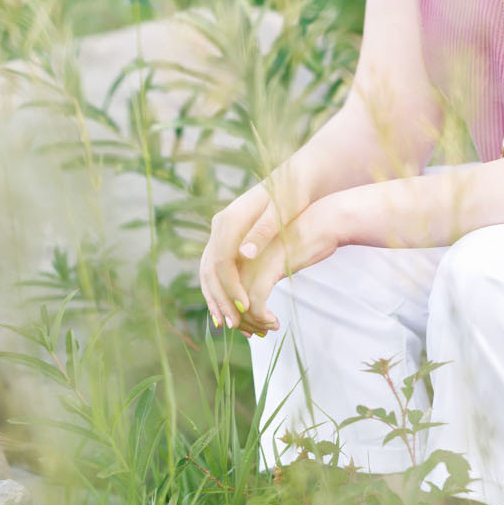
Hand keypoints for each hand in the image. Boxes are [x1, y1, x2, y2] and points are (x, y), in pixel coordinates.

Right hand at [201, 183, 279, 329]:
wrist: (294, 178)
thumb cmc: (293, 195)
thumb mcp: (282, 213)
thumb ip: (262, 232)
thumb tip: (244, 254)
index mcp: (231, 220)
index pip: (221, 261)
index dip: (231, 287)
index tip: (246, 308)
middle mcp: (221, 225)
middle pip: (210, 269)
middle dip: (221, 300)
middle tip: (236, 326)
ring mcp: (222, 231)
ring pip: (208, 271)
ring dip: (216, 299)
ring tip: (229, 325)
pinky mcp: (228, 238)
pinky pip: (216, 269)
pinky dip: (219, 290)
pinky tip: (229, 309)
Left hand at [234, 203, 344, 337]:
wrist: (324, 221)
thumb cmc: (301, 238)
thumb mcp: (272, 256)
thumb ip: (256, 270)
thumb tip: (247, 301)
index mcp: (235, 249)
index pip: (218, 286)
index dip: (227, 310)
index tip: (241, 326)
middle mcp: (238, 255)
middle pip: (226, 299)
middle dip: (239, 322)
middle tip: (255, 333)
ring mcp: (252, 262)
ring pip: (239, 305)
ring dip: (252, 323)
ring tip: (268, 329)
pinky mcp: (268, 268)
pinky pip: (256, 303)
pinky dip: (262, 318)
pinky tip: (274, 322)